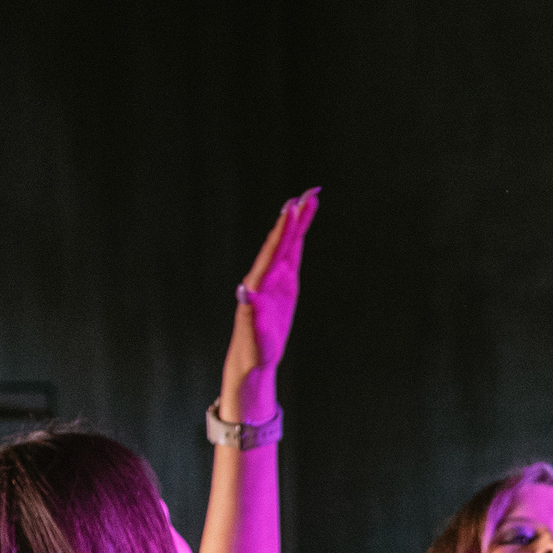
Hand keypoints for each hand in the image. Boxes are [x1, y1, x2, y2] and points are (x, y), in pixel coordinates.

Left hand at [222, 188, 318, 401]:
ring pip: (287, 243)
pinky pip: (292, 254)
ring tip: (308, 199)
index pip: (272, 252)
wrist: (253, 357)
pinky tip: (302, 223)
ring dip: (297, 221)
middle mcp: (265, 275)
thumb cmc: (252, 349)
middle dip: (293, 217)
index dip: (283, 230)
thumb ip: (250, 312)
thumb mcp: (253, 334)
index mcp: (258, 284)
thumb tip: (244, 292)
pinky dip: (297, 237)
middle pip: (281, 240)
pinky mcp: (283, 284)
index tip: (292, 209)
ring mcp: (274, 278)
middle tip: (306, 194)